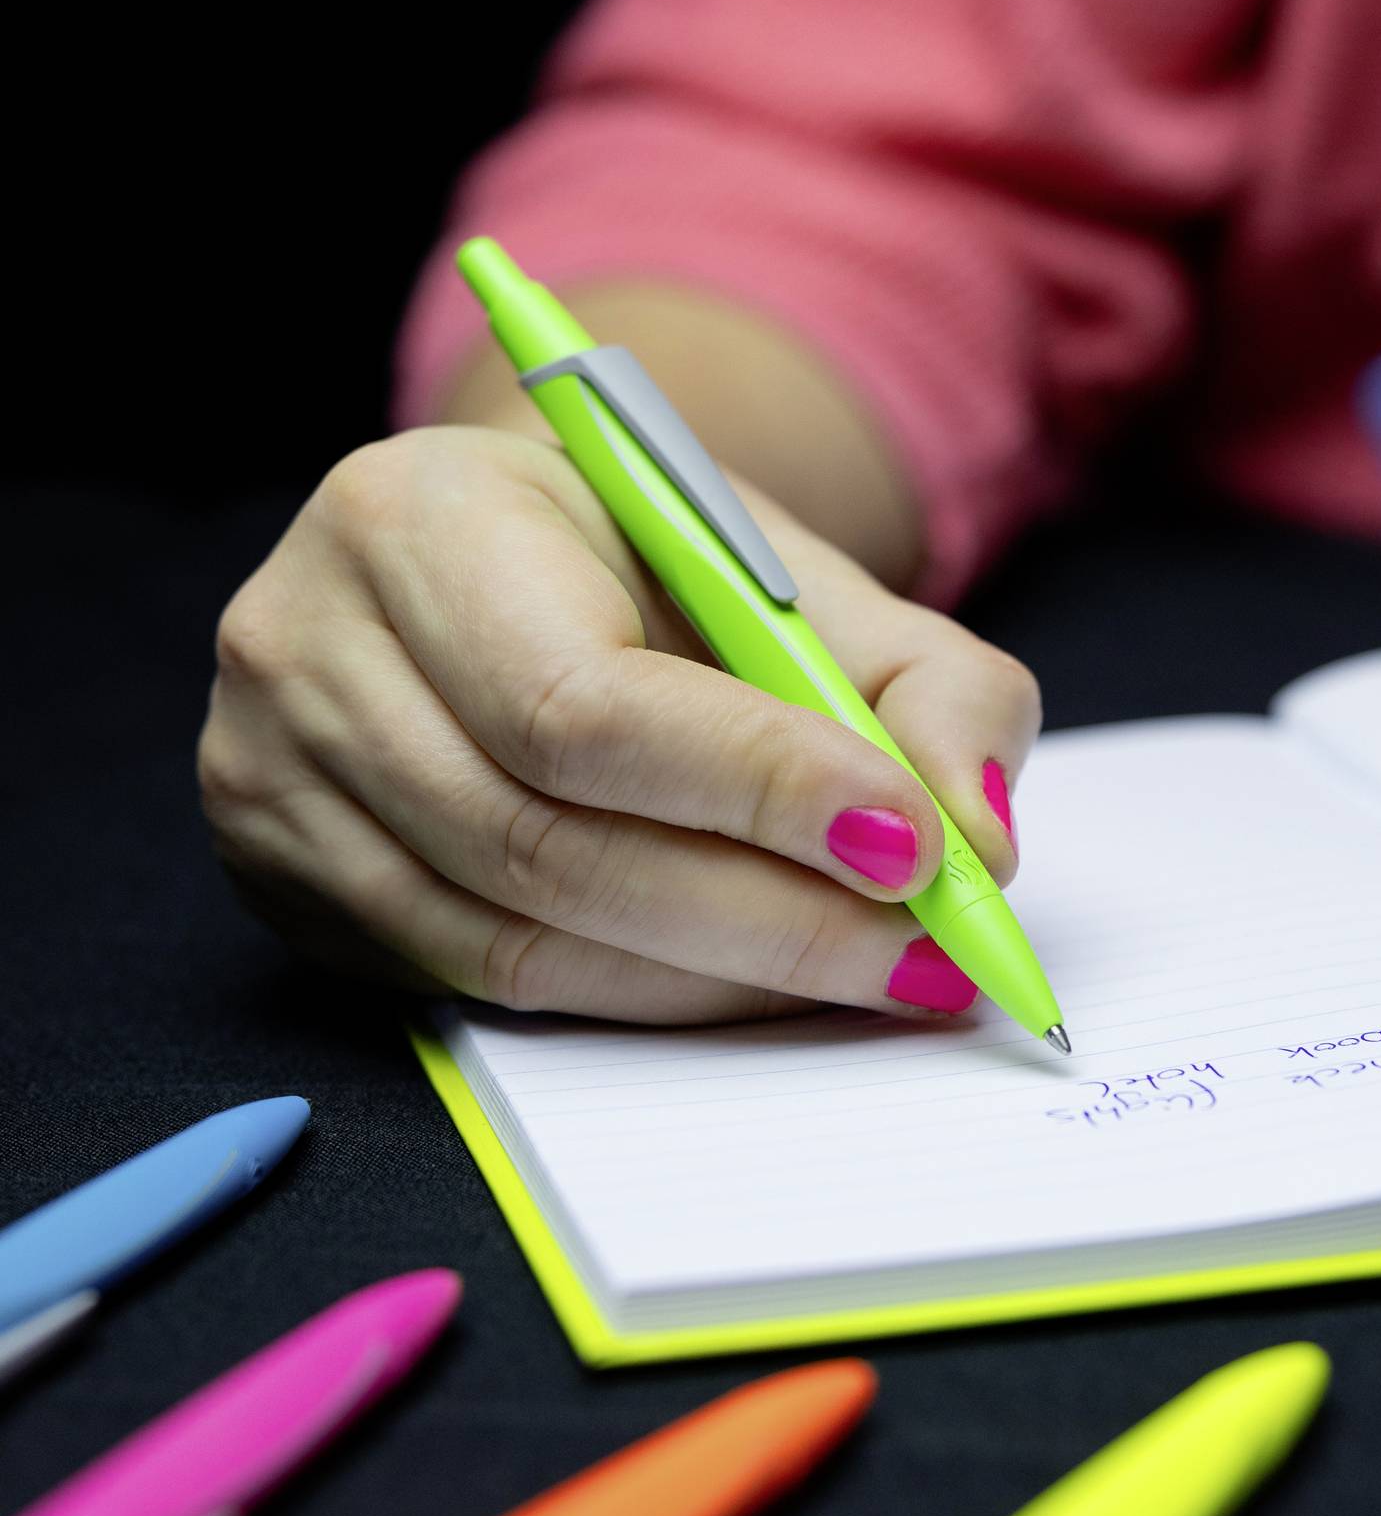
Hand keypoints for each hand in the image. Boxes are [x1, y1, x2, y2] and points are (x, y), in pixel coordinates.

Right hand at [198, 427, 1039, 1024]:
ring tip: (866, 973)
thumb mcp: (800, 579)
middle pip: (545, 838)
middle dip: (765, 915)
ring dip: (715, 979)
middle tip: (924, 954)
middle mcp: (307, 642)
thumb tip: (976, 840)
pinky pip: (476, 985)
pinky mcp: (282, 882)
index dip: (752, 788)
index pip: (581, 697)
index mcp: (418, 515)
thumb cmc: (651, 571)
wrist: (511, 571)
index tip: (911, 847)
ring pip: (515, 937)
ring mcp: (269, 775)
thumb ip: (925, 682)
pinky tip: (745, 984)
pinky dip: (635, 1000)